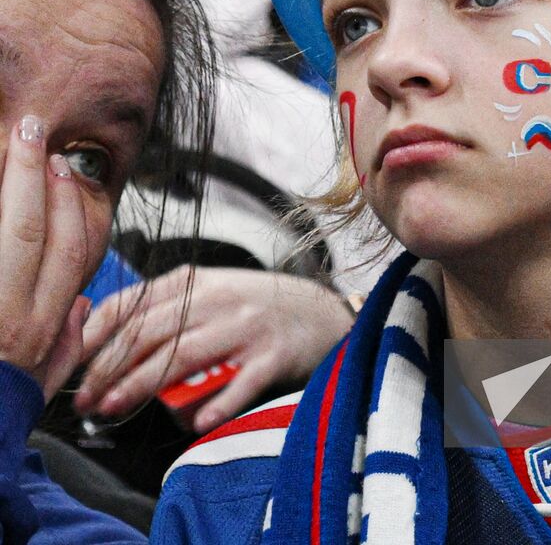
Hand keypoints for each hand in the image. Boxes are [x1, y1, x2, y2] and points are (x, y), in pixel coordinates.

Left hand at [0, 115, 91, 401]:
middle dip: (32, 175)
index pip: (70, 250)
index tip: (64, 169)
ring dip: (1, 186)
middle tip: (32, 132)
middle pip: (29, 229)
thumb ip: (68, 343)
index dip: (71, 204)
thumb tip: (83, 308)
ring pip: (0, 235)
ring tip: (2, 144)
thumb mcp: (43, 383)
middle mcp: (11, 311)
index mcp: (41, 324)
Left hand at [76, 266, 355, 432]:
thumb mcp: (213, 293)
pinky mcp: (275, 354)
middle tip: (87, 398)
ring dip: (144, 383)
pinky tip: (196, 422)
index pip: (136, 304)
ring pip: (185, 355)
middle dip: (111, 367)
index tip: (73, 363)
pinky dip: (217, 403)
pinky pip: (240, 382)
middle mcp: (221, 300)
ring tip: (115, 406)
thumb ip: (168, 308)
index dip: (98, 334)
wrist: (323, 314)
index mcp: (199, 283)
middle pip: (153, 332)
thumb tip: (107, 336)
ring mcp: (248, 328)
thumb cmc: (257, 309)